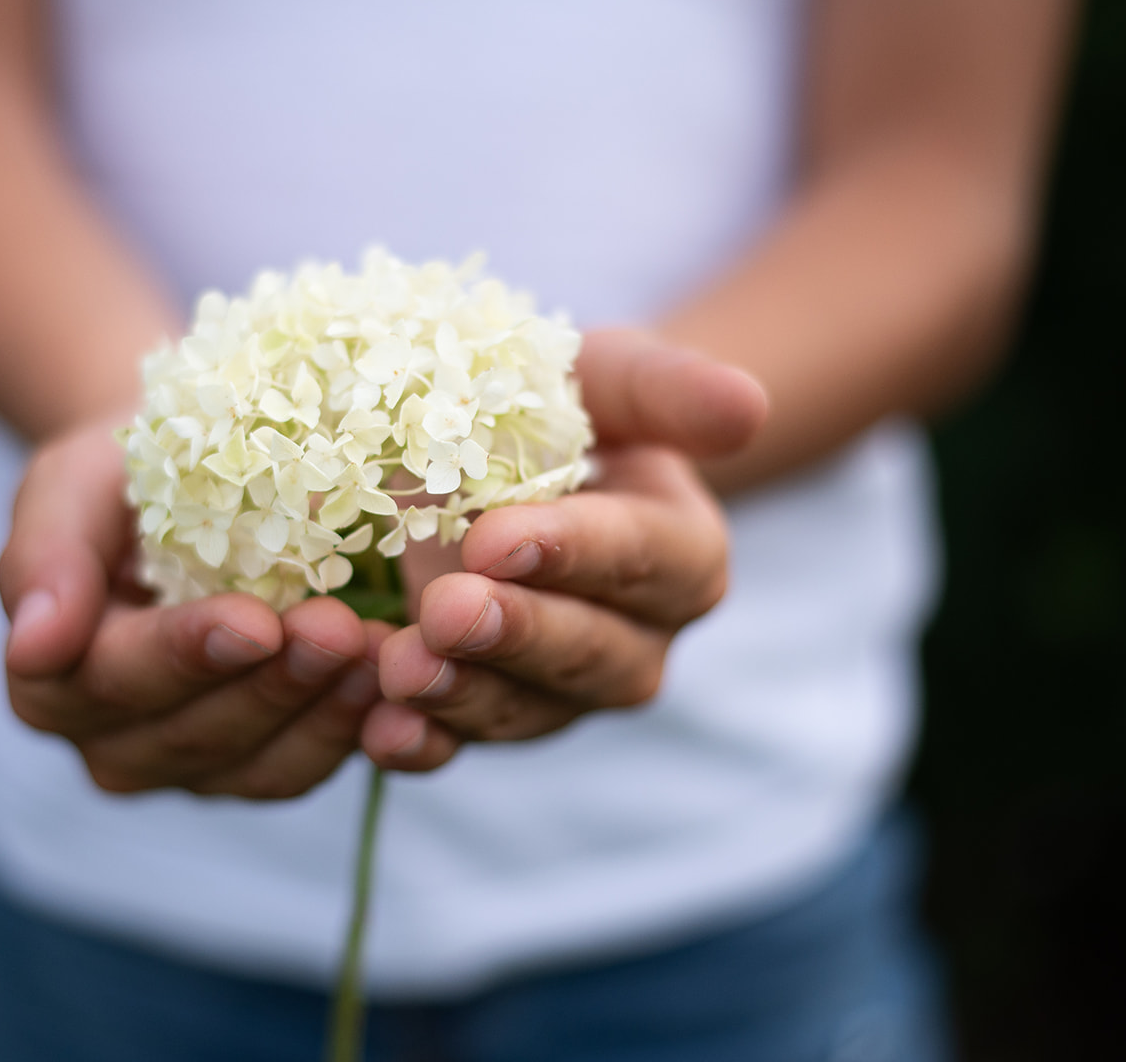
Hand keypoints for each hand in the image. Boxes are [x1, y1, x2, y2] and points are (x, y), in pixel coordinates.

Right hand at [0, 418, 386, 798]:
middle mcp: (110, 741)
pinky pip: (299, 769)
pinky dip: (350, 731)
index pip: (110, 680)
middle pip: (188, 733)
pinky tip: (392, 681)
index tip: (252, 620)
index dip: (183, 656)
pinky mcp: (253, 768)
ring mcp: (185, 765)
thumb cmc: (119, 480)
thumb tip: (32, 644)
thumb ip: (45, 557)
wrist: (185, 485)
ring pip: (252, 765)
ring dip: (319, 711)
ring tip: (378, 653)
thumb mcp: (69, 486)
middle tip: (337, 628)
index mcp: (49, 680)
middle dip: (269, 683)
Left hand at [364, 333, 768, 768]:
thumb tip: (746, 407)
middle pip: (587, 653)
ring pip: (523, 711)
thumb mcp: (612, 378)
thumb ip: (671, 390)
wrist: (497, 459)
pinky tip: (379, 732)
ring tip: (398, 670)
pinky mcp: (492, 719)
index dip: (571, 552)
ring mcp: (562, 693)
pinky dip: (420, 743)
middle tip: (446, 610)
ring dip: (459, 696)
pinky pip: (460, 746)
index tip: (496, 539)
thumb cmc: (567, 409)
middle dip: (514, 634)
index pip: (640, 559)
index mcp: (684, 554)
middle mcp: (636, 641)